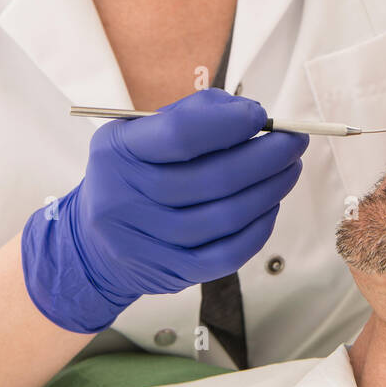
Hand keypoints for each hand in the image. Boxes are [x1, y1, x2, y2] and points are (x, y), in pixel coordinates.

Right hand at [21, 88, 307, 331]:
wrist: (92, 244)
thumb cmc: (132, 174)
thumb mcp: (140, 133)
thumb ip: (191, 114)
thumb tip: (250, 114)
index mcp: (119, 152)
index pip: (181, 134)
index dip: (229, 123)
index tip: (260, 116)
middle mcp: (127, 198)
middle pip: (214, 177)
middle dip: (268, 156)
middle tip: (294, 142)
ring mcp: (149, 241)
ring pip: (228, 216)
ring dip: (271, 189)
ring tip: (289, 168)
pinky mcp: (171, 272)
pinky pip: (229, 252)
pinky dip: (260, 227)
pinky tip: (270, 206)